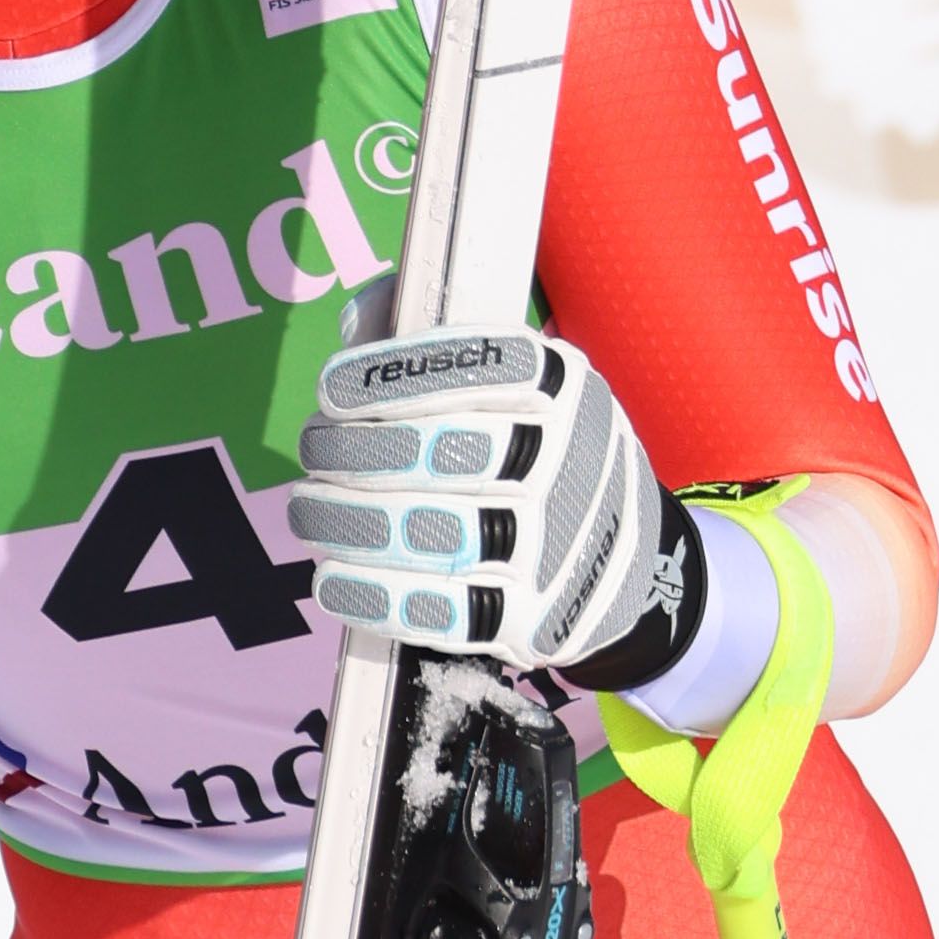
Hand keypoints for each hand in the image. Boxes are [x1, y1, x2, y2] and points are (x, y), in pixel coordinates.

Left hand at [291, 314, 696, 678]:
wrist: (629, 568)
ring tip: (309, 511)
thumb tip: (355, 320)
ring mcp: (552, 546)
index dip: (390, 376)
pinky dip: (373, 594)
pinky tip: (334, 577)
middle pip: (439, 450)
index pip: (473, 365)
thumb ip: (437, 343)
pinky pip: (437, 609)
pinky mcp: (532, 619)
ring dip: (345, 521)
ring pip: (427, 532)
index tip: (333, 392)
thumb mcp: (525, 384)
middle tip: (314, 450)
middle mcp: (565, 461)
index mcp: (562, 387)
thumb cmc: (544, 455)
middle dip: (353, 450)